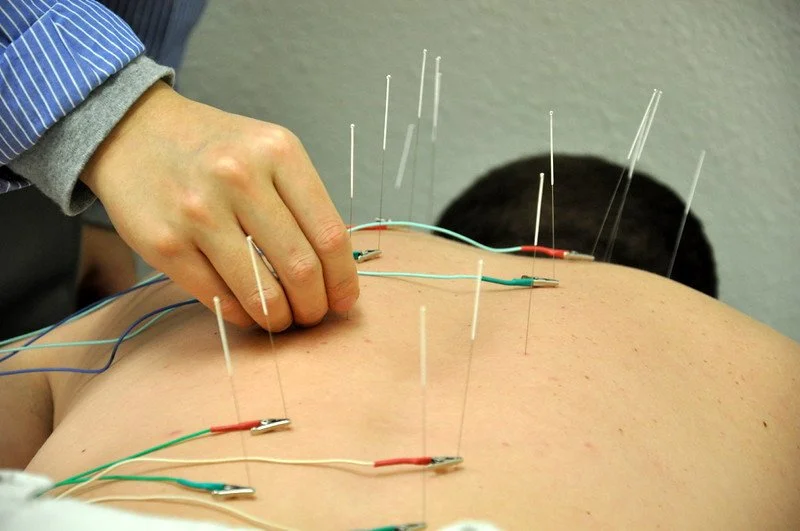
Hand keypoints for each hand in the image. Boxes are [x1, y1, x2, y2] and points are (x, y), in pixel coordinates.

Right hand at [80, 82, 358, 330]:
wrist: (134, 131)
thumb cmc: (216, 150)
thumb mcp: (269, 153)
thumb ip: (303, 203)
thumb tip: (334, 274)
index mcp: (279, 153)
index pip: (330, 235)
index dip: (343, 280)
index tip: (344, 301)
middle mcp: (240, 178)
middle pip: (301, 268)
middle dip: (314, 306)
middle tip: (312, 315)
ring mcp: (199, 212)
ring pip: (262, 292)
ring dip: (280, 318)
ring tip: (282, 319)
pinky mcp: (165, 243)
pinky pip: (219, 298)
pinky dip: (241, 315)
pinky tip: (247, 311)